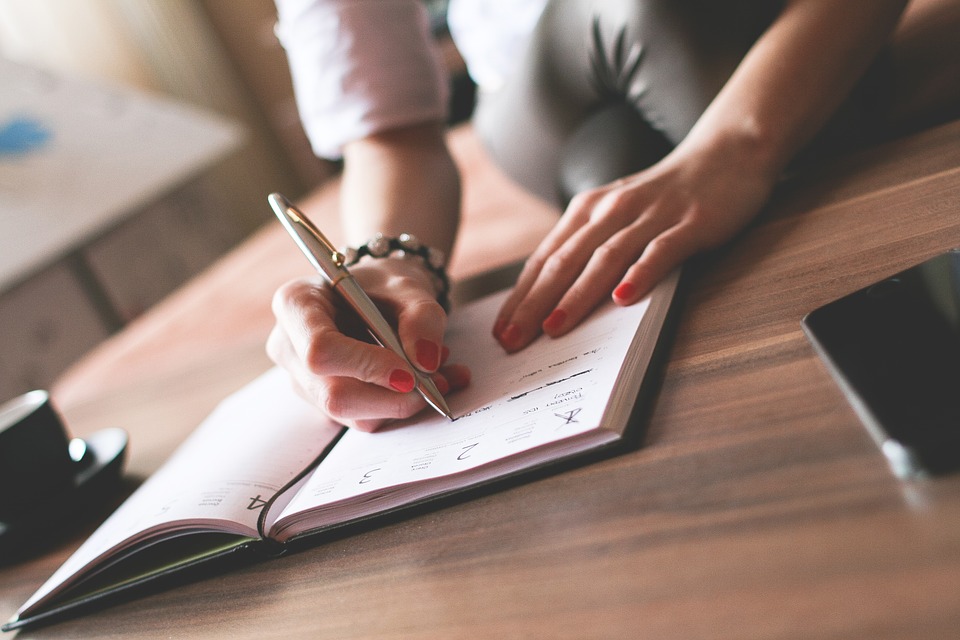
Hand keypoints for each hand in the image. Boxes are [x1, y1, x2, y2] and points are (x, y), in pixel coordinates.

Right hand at [268, 258, 469, 430]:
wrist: (377, 296)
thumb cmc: (383, 285)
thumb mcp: (408, 286)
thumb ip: (421, 318)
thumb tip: (425, 362)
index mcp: (296, 304)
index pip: (320, 350)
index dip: (367, 366)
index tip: (410, 371)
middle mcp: (289, 346)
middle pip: (333, 394)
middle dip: (391, 397)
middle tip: (435, 381)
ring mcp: (303, 380)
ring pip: (351, 415)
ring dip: (403, 403)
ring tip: (439, 375)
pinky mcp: (324, 403)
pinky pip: (364, 419)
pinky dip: (402, 407)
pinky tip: (426, 384)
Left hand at [493, 135, 777, 351]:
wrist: (725, 155)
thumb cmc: (663, 197)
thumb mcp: (616, 215)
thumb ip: (588, 247)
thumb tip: (551, 297)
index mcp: (588, 211)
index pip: (545, 259)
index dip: (521, 296)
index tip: (501, 331)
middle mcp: (611, 210)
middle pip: (566, 261)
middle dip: (535, 303)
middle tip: (512, 340)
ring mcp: (651, 216)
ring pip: (605, 258)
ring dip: (577, 295)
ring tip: (554, 328)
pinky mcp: (689, 223)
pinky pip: (660, 251)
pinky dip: (640, 274)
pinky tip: (624, 298)